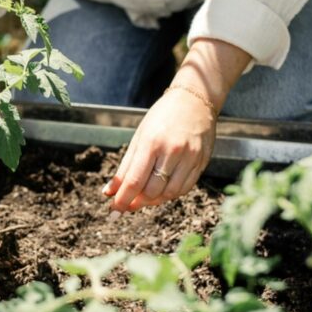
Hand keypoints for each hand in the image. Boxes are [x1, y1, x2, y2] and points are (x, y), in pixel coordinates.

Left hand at [102, 38, 252, 211]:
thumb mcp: (139, 137)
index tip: (114, 210)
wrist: (195, 100)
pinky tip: (162, 190)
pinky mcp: (202, 162)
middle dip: (137, 202)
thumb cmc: (162, 117)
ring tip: (144, 197)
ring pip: (169, 193)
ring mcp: (190, 157)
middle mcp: (173, 150)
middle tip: (128, 203)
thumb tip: (110, 192)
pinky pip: (185, 188)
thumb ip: (125, 166)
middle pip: (152, 190)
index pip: (135, 180)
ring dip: (154, 201)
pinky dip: (170, 194)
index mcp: (152, 142)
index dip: (123, 199)